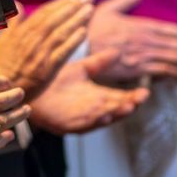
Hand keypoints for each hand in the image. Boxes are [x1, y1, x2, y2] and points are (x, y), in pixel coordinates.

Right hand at [0, 0, 92, 99]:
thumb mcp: (1, 41)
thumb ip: (13, 23)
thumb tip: (17, 6)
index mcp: (20, 33)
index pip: (44, 13)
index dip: (60, 3)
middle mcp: (30, 42)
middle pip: (54, 20)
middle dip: (72, 7)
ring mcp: (38, 55)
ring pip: (59, 33)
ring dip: (75, 20)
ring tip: (89, 10)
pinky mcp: (45, 71)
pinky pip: (61, 53)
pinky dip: (72, 42)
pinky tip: (83, 32)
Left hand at [28, 49, 149, 133]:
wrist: (32, 90)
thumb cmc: (55, 80)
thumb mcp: (81, 69)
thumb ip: (98, 62)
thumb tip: (117, 50)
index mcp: (98, 96)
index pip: (121, 97)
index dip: (133, 96)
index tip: (145, 91)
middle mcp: (94, 108)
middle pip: (117, 109)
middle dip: (129, 105)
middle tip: (141, 100)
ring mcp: (83, 117)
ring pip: (105, 118)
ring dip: (117, 114)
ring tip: (128, 107)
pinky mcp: (70, 124)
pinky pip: (86, 125)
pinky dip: (96, 121)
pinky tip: (105, 116)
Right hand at [87, 0, 176, 81]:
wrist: (79, 49)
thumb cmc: (91, 28)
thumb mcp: (107, 8)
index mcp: (139, 25)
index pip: (169, 29)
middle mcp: (143, 40)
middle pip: (174, 44)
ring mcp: (141, 56)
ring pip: (171, 58)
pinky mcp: (136, 69)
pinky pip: (161, 72)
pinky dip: (174, 74)